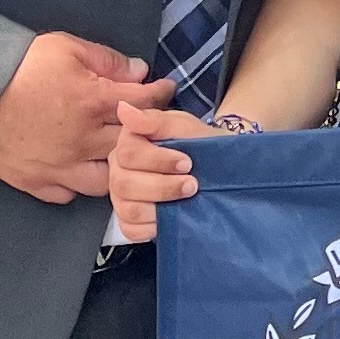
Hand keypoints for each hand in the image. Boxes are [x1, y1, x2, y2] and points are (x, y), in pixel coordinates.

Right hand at [0, 31, 152, 204]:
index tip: (166, 90)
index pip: (145, 102)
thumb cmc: (16, 66)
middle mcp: (84, 140)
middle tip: (152, 129)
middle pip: (133, 145)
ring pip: (107, 180)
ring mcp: (60, 166)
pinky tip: (81, 172)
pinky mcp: (35, 182)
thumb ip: (107, 60)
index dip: (161, 94)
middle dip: (148, 136)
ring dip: (116, 170)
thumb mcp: (65, 47)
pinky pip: (68, 194)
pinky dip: (78, 185)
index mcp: (95, 103)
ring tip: (117, 157)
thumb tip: (139, 72)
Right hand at [106, 101, 212, 240]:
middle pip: (124, 184)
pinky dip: (152, 226)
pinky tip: (172, 215)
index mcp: (128, 142)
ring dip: (161, 206)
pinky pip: (131, 230)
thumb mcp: (185, 127)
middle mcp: (118, 169)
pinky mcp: (129, 220)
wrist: (220, 169)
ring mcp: (121, 196)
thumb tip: (124, 108)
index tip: (187, 162)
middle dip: (162, 186)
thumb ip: (156, 120)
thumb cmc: (200, 144)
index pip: (128, 154)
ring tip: (186, 198)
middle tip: (192, 184)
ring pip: (128, 209)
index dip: (158, 160)